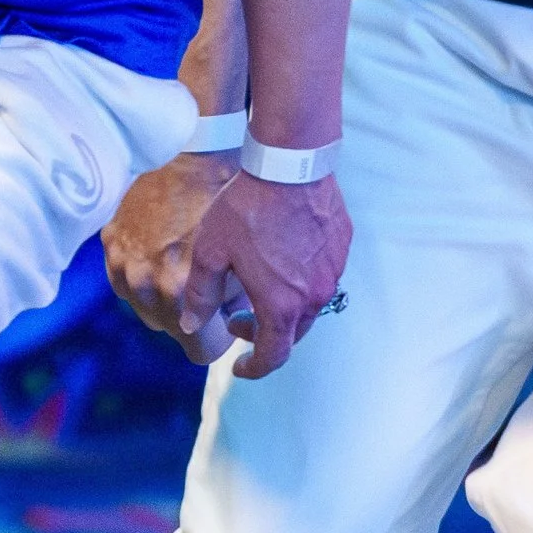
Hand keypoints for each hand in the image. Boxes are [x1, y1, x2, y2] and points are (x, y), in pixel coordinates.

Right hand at [103, 154, 238, 350]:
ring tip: (183, 274)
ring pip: (146, 309)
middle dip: (191, 317)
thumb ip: (230, 304)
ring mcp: (123, 263)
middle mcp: (146, 282)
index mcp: (179, 289)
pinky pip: (125, 282)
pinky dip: (142, 277)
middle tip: (207, 296)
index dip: (218, 340)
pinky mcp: (110, 244)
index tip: (225, 328)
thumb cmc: (223, 204)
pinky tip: (158, 260)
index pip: (201, 351)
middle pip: (171, 329)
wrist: (195, 156)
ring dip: (165, 300)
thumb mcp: (238, 261)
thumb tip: (231, 327)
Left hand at [103, 159, 348, 378]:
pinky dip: (301, 281)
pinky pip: (322, 277)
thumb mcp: (210, 252)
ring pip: (310, 306)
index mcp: (281, 305)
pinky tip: (282, 258)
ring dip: (284, 308)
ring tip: (258, 287)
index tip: (239, 366)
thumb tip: (191, 325)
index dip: (255, 368)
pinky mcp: (341, 247)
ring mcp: (332, 272)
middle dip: (265, 336)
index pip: (273, 356)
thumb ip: (200, 294)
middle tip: (238, 320)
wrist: (290, 164)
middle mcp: (314, 295)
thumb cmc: (246, 208)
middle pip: (293, 334)